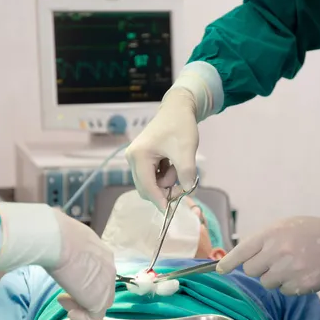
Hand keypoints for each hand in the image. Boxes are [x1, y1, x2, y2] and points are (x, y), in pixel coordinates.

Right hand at [0, 203, 115, 319]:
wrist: (57, 240)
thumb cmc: (56, 235)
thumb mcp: (67, 241)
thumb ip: (69, 250)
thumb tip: (52, 249)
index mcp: (103, 253)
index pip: (101, 274)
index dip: (85, 281)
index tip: (67, 282)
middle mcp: (109, 268)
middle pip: (104, 289)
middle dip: (85, 295)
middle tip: (64, 295)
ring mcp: (106, 284)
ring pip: (100, 304)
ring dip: (82, 306)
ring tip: (63, 302)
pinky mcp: (99, 299)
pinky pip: (95, 317)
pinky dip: (82, 318)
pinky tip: (69, 313)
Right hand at [125, 88, 198, 210]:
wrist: (178, 109)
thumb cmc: (180, 126)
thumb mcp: (186, 151)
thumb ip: (186, 173)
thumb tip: (187, 191)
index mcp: (139, 156)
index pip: (147, 186)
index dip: (159, 200)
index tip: (171, 210)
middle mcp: (132, 158)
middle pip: (146, 188)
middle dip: (165, 190)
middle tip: (184, 186)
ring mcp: (135, 158)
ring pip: (150, 183)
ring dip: (166, 181)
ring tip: (178, 165)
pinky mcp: (141, 158)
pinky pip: (152, 176)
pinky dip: (165, 175)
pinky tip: (172, 163)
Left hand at [216, 216, 319, 294]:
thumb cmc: (313, 231)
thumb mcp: (285, 226)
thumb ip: (264, 240)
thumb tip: (243, 257)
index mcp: (271, 234)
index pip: (241, 252)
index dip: (228, 263)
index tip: (220, 270)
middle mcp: (277, 251)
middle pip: (251, 271)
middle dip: (259, 269)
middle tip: (274, 262)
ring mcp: (289, 270)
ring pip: (267, 283)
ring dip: (275, 278)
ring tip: (293, 266)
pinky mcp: (301, 285)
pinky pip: (284, 291)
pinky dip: (291, 286)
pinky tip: (303, 274)